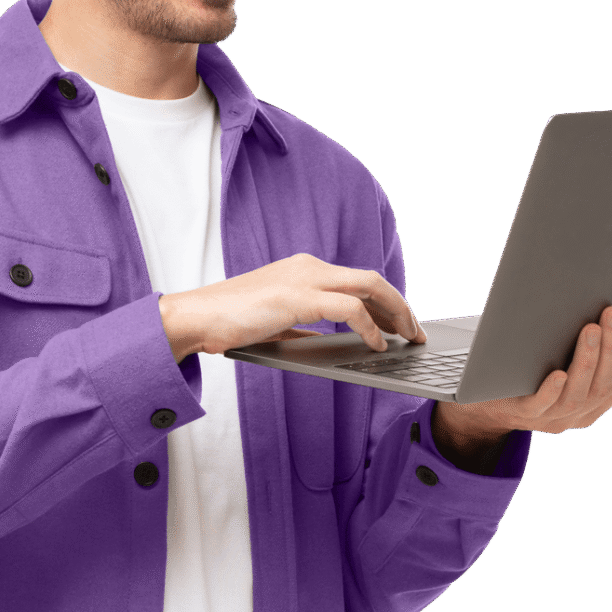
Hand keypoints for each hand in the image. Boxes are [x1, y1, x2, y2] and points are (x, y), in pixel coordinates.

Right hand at [158, 253, 426, 361]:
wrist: (195, 317)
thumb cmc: (229, 321)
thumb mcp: (275, 322)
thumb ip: (301, 326)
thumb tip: (326, 341)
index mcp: (303, 269)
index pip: (358, 280)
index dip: (386, 301)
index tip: (401, 323)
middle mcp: (309, 267)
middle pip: (372, 279)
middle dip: (400, 305)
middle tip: (416, 332)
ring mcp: (304, 279)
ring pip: (369, 286)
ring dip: (396, 312)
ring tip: (407, 337)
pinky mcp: (298, 297)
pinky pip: (349, 309)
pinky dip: (369, 326)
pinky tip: (376, 344)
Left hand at [434, 306, 611, 446]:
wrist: (491, 404)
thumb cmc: (538, 383)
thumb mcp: (580, 385)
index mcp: (596, 407)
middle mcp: (578, 415)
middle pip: (603, 385)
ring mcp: (551, 417)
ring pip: (578, 394)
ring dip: (587, 360)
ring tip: (591, 329)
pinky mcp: (523, 414)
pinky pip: (542, 405)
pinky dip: (552, 389)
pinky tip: (559, 372)